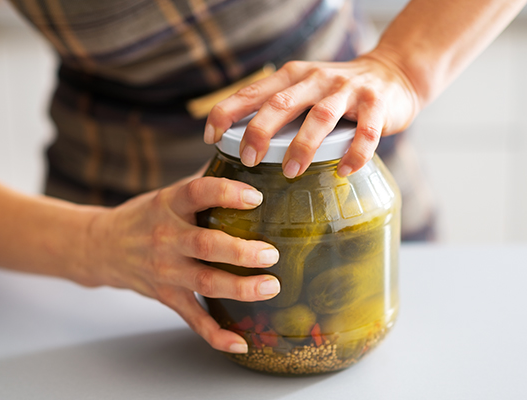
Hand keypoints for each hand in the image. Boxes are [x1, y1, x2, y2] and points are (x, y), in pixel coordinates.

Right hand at [83, 173, 280, 353]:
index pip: (197, 193)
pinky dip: (215, 334)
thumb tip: (244, 163)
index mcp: (169, 205)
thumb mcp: (167, 194)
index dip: (226, 193)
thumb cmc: (143, 217)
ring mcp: (166, 270)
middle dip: (241, 251)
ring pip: (205, 282)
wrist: (102, 247)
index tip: (255, 197)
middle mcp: (166, 237)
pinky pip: (192, 318)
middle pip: (206, 244)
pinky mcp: (167, 295)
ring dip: (240, 288)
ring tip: (271, 287)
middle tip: (271, 253)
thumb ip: (202, 183)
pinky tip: (241, 341)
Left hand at [204, 51, 419, 177]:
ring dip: (303, 146)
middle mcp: (316, 79)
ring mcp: (346, 91)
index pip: (252, 92)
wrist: (392, 73)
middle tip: (248, 160)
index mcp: (292, 77)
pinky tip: (344, 171)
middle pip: (281, 104)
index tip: (211, 137)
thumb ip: (277, 108)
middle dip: (260, 132)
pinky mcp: (376, 104)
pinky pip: (365, 132)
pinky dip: (354, 153)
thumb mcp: (302, 90)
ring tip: (290, 172)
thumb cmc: (335, 92)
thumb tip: (240, 143)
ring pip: (319, 117)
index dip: (227, 112)